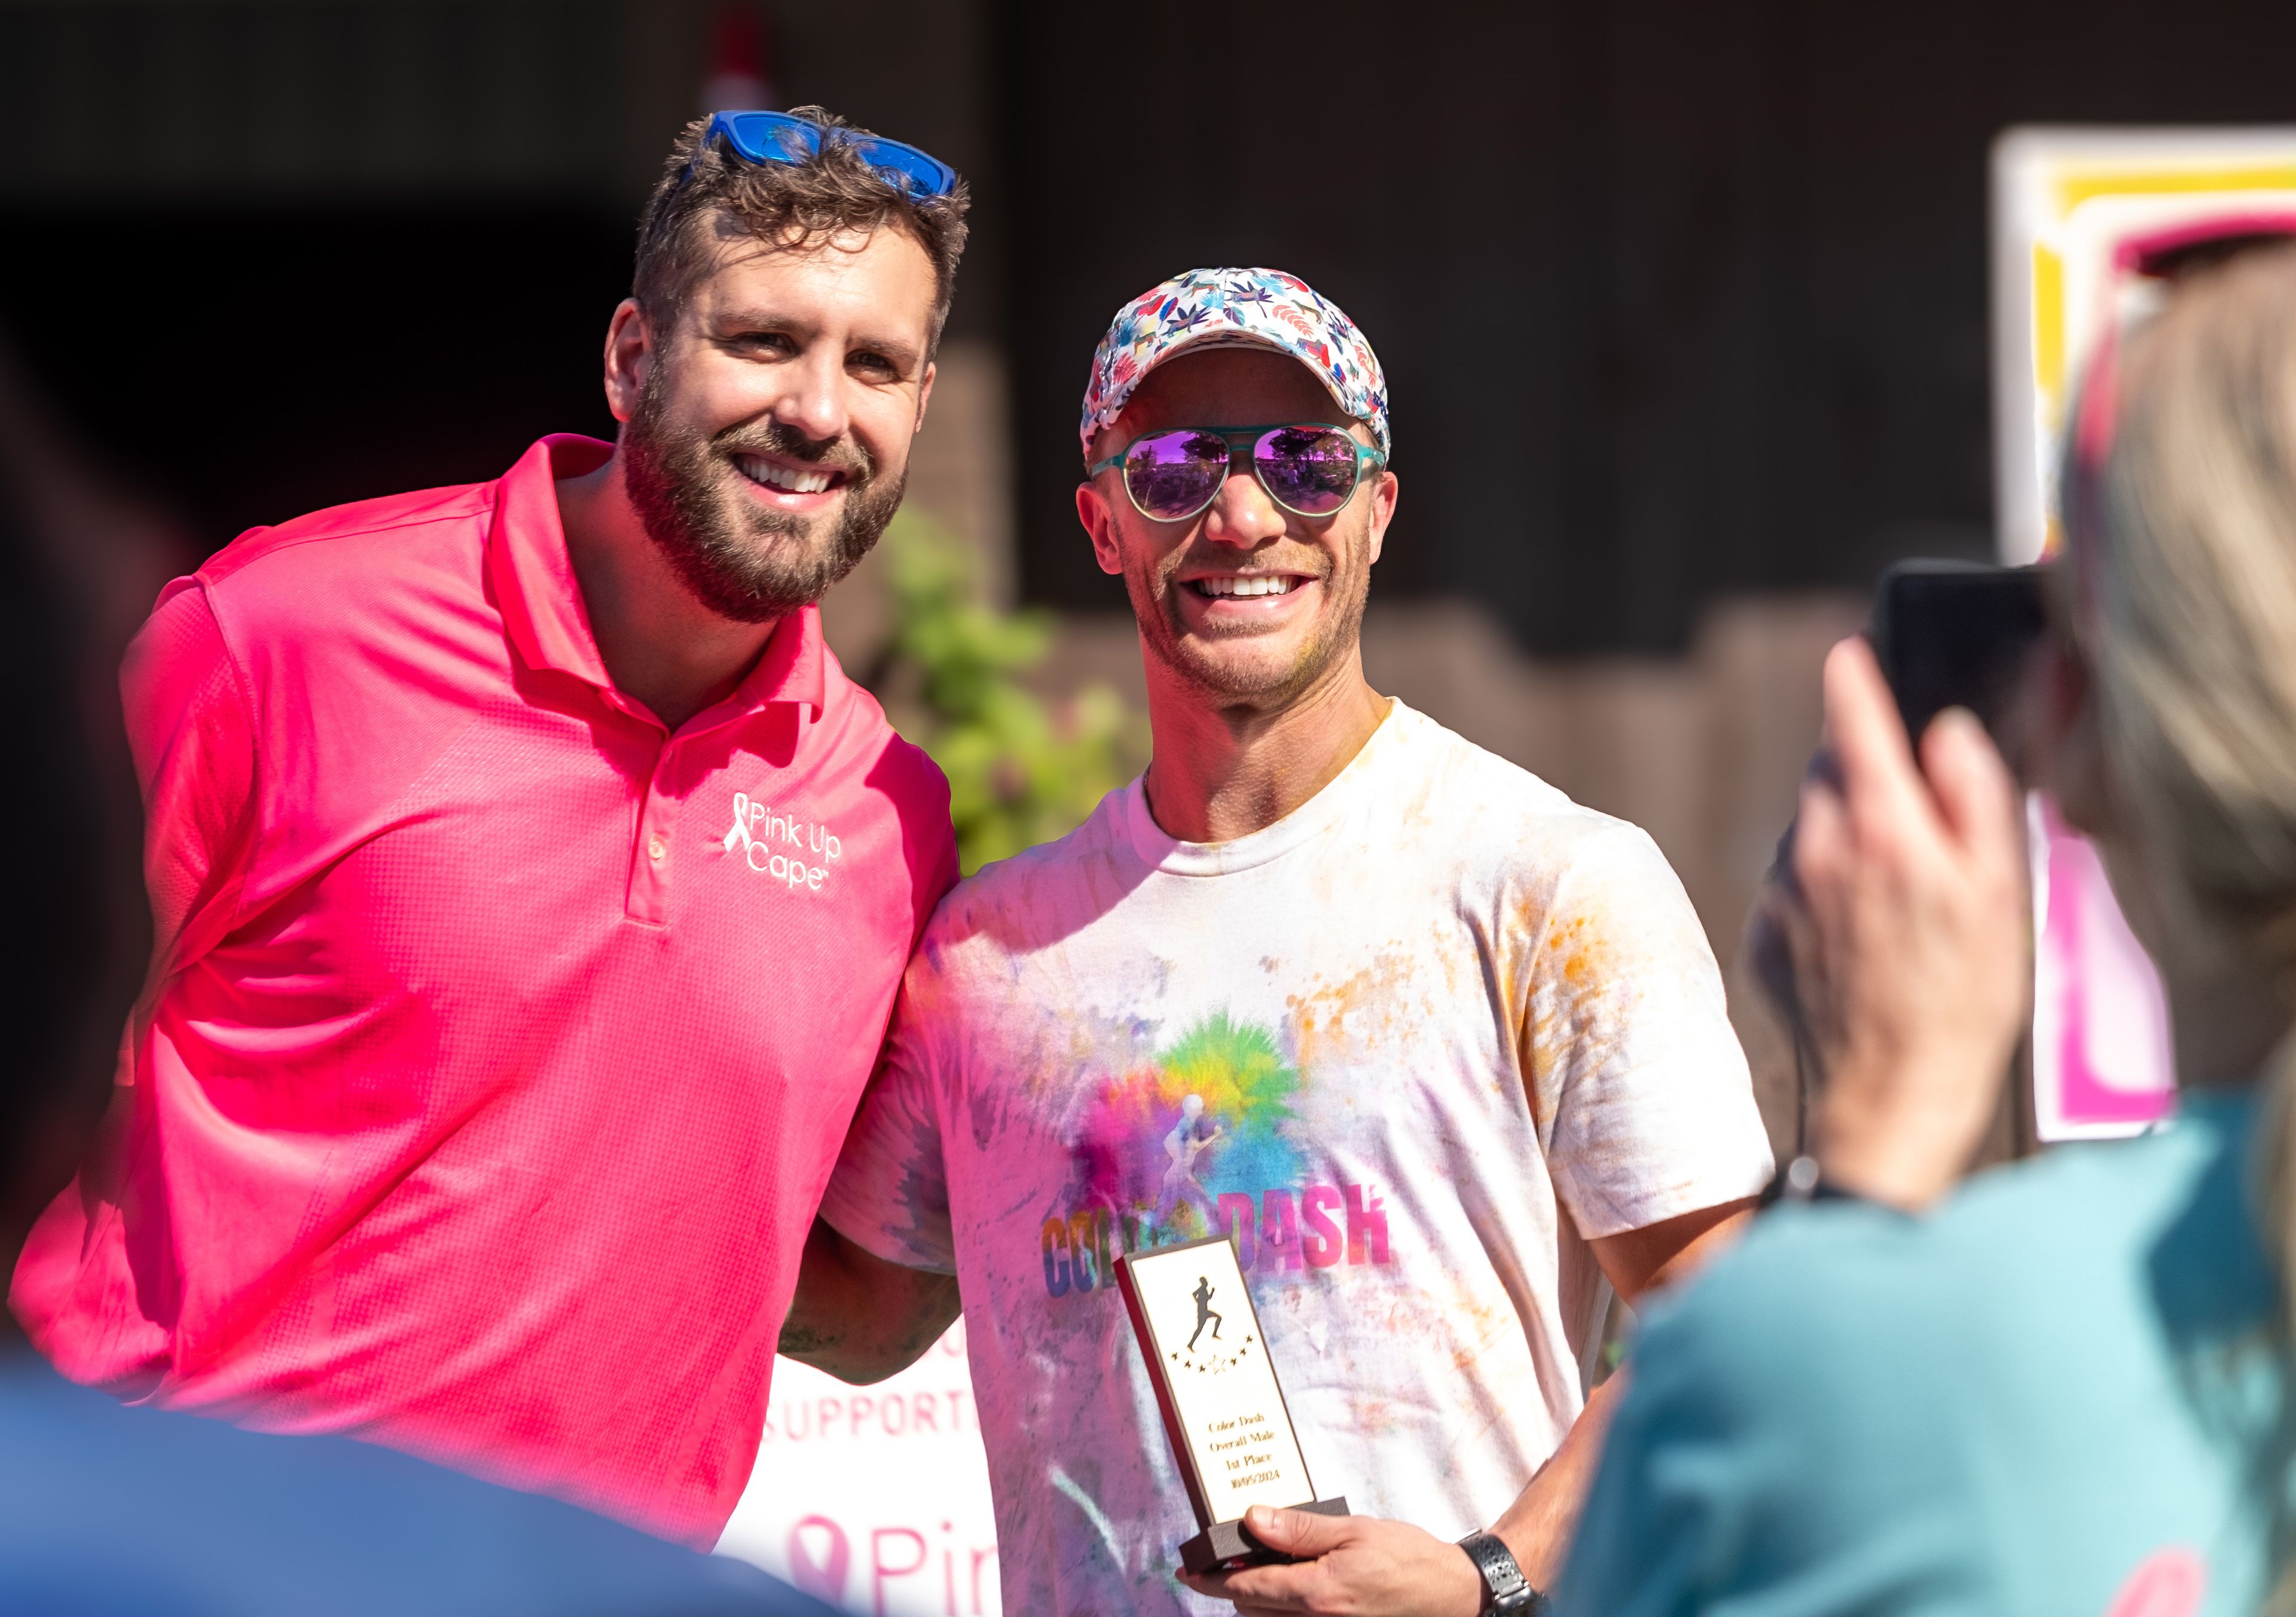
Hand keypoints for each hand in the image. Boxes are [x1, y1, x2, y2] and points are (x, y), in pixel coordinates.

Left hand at [1179, 1505, 1484, 1615]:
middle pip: (1252, 1611)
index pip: (1246, 1591)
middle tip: (1234, 1557)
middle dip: (1235, 1588)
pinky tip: (1294, 1587)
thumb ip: (1299, 1530)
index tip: (1187, 1573)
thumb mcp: (1354, 1531)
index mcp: (1318, 1595)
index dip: (1211, 1581)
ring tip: (1264, 1569)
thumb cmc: (1409, 1559)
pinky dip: (1284, 1610)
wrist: (1454, 1595)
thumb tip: (1252, 1520)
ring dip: (1259, 1601)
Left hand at [1784, 639, 2028, 1209]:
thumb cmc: (1962, 997)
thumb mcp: (1999, 891)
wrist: (1888, 1096)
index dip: (1854, 678)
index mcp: (1881, 826)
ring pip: (1808, 829)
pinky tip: (1863, 940)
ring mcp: (1781, 891)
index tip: (1849, 650)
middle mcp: (1815, 848)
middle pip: (1828, 774)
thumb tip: (1945, 730)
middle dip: (1863, 775)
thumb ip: (1972, 796)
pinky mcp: (1763, 932)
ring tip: (1897, 900)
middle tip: (1914, 821)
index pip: (1852, 721)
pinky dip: (1824, 890)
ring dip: (1844, 837)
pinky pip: (1794, 884)